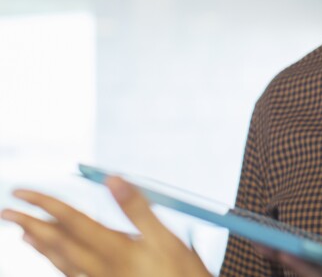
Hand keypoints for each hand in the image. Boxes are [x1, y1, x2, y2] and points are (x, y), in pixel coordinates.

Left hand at [0, 176, 211, 276]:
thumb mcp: (167, 239)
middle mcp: (101, 267)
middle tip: (7, 210)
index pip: (72, 221)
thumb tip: (112, 180)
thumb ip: (138, 209)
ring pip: (60, 262)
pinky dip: (55, 261)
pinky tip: (53, 256)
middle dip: (31, 224)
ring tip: (22, 232)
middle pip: (58, 242)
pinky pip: (70, 274)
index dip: (46, 204)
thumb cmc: (180, 274)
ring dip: (39, 245)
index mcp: (115, 249)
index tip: (23, 192)